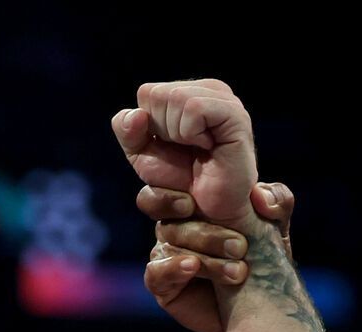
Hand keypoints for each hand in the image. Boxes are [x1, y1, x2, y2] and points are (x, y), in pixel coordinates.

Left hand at [114, 80, 258, 230]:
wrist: (210, 211)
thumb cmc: (182, 181)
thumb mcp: (143, 154)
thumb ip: (127, 130)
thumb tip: (137, 114)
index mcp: (189, 91)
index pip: (147, 93)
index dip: (150, 127)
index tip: (173, 146)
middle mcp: (209, 89)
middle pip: (157, 94)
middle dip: (162, 131)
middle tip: (187, 151)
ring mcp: (224, 98)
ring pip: (175, 97)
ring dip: (177, 134)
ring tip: (199, 150)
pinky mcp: (234, 113)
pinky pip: (194, 108)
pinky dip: (190, 133)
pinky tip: (208, 147)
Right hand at [139, 182, 294, 331]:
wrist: (260, 310)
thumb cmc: (264, 260)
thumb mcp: (276, 227)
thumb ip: (276, 201)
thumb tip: (260, 195)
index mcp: (193, 206)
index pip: (165, 188)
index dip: (170, 194)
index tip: (192, 203)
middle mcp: (174, 227)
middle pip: (167, 219)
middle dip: (204, 233)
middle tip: (240, 246)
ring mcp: (165, 255)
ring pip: (169, 245)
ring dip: (206, 258)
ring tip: (239, 272)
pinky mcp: (162, 284)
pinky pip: (156, 272)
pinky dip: (173, 268)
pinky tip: (193, 267)